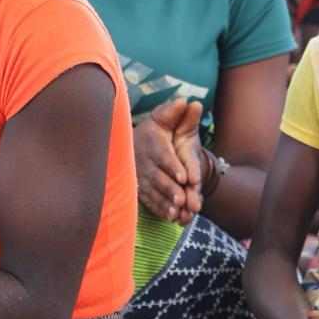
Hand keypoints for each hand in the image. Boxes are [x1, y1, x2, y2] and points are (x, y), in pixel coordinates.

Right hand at [134, 98, 202, 222]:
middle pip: (157, 177)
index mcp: (152, 142)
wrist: (130, 144)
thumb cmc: (155, 131)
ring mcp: (139, 177)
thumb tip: (187, 101)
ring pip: (152, 192)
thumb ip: (175, 112)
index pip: (163, 156)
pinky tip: (169, 217)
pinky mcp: (138, 189)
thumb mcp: (165, 118)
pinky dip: (158, 209)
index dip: (173, 167)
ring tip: (177, 212)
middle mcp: (143, 161)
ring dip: (165, 203)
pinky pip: (148, 200)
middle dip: (170, 189)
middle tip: (183, 199)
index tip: (185, 177)